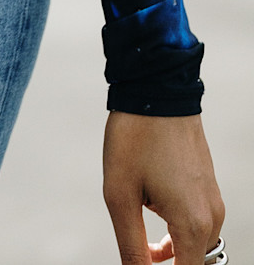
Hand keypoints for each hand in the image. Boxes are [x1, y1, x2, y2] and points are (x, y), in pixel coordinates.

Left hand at [103, 112, 224, 264]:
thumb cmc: (135, 137)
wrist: (156, 87)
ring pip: (197, 248)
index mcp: (193, 224)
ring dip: (173, 256)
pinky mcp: (208, 188)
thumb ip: (131, 246)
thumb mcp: (120, 195)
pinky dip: (179, 237)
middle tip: (138, 259)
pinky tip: (152, 227)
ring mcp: (213, 201)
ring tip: (142, 246)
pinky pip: (198, 227)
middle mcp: (212, 216)